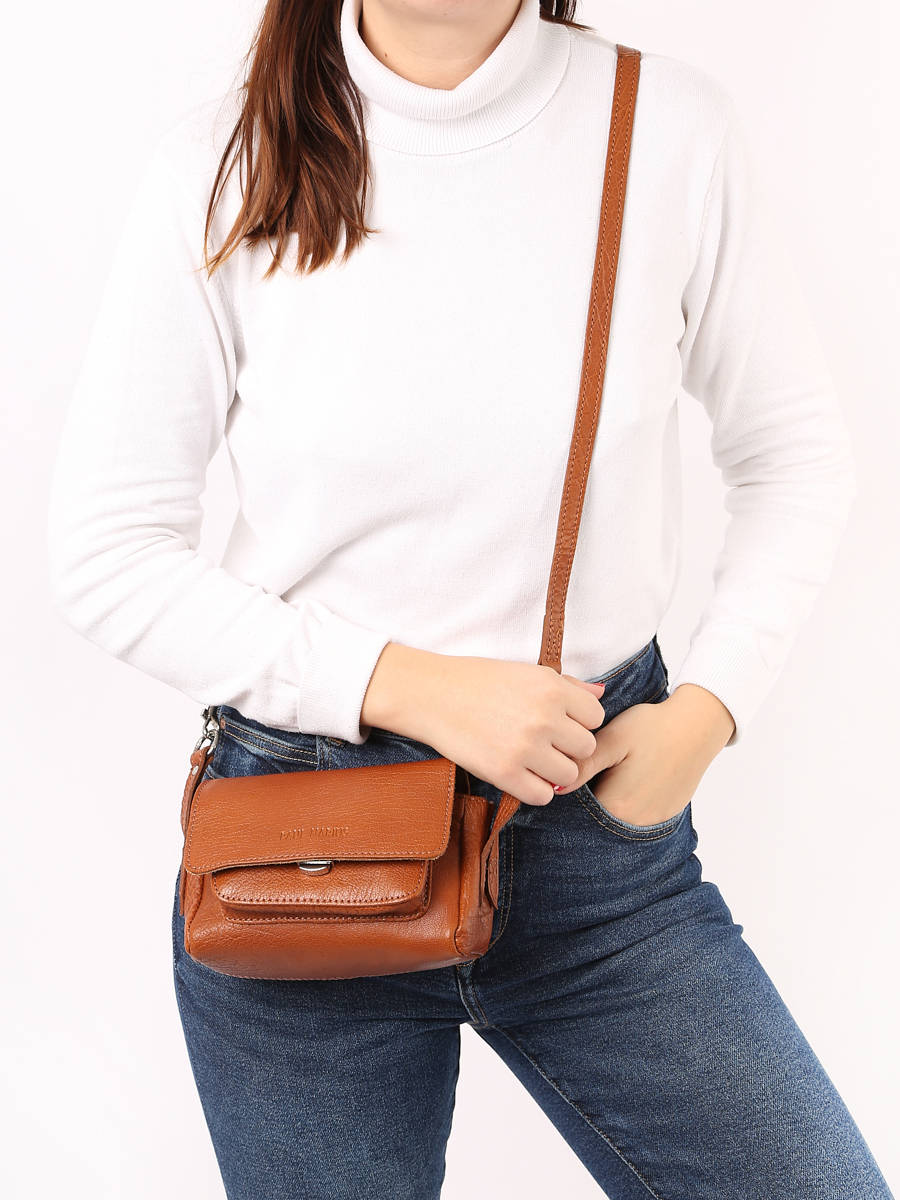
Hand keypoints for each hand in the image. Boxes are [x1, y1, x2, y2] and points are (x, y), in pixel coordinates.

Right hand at [360, 643, 607, 806]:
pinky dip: (535, 789)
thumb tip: (602, 695)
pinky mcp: (505, 773)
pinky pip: (543, 796)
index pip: (595, 718)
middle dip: (569, 748)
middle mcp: (544, 717)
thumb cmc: (477, 680)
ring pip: (569, 775)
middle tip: (545, 743)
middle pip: (586, 748)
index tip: (560, 723)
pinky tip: (520, 774)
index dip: (579, 722)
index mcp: (551, 687)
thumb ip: (568, 685)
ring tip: (533, 760)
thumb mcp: (526, 672)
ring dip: (554, 771)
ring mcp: (525, 747)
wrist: (431, 695)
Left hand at [554, 683, 735, 825]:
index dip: (571, 793)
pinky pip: (637, 816)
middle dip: (590, 798)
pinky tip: (632, 778)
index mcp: (617, 805)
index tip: (575, 772)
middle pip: (597, 819)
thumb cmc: (653, 728)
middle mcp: (635, 822)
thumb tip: (554, 788)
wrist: (698, 724)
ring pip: (616, 819)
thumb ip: (583, 766)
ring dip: (610, 801)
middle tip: (599, 767)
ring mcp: (653, 821)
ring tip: (617, 772)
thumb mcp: (613, 741)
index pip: (578, 813)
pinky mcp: (666, 814)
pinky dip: (629, 802)